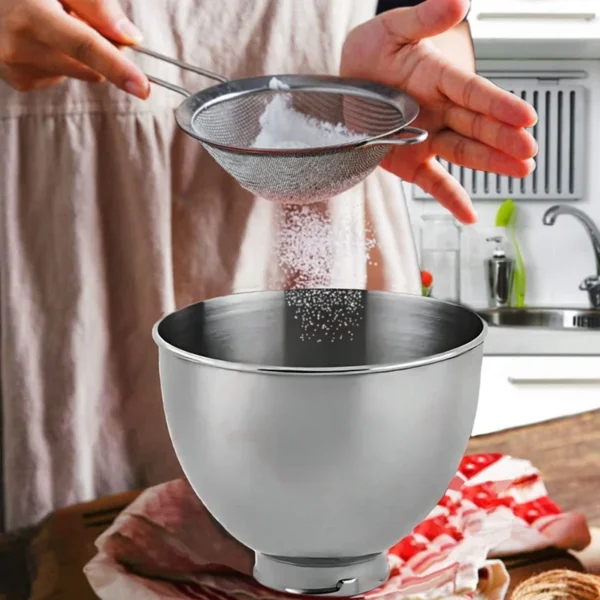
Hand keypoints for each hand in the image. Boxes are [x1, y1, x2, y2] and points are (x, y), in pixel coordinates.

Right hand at [0, 0, 147, 97]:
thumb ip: (95, 5)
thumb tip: (130, 37)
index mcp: (30, 15)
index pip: (85, 46)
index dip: (117, 67)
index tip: (142, 88)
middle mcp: (19, 47)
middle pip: (89, 67)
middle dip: (100, 50)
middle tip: (78, 19)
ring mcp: (17, 68)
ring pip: (78, 73)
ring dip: (76, 54)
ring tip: (48, 24)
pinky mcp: (20, 81)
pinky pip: (61, 77)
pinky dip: (59, 61)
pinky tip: (38, 40)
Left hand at [340, 0, 537, 223]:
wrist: (347, 80)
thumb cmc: (372, 52)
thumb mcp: (393, 29)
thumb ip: (424, 19)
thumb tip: (457, 2)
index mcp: (439, 78)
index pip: (473, 92)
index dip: (498, 104)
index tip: (525, 117)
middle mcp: (439, 111)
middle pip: (475, 125)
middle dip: (502, 139)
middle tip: (528, 150)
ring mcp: (427, 138)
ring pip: (463, 152)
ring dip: (490, 163)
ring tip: (519, 171)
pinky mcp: (411, 162)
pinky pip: (433, 182)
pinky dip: (451, 199)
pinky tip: (469, 214)